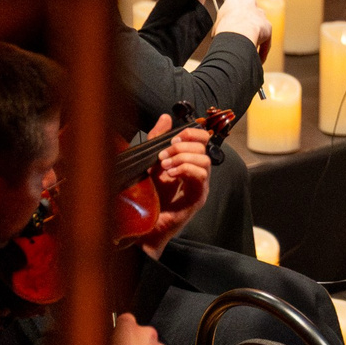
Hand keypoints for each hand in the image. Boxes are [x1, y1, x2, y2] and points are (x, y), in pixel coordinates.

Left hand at [140, 117, 210, 255]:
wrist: (141, 226)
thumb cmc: (147, 197)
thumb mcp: (150, 162)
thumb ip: (157, 140)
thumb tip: (166, 117)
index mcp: (188, 162)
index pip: (203, 140)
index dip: (193, 133)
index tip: (174, 136)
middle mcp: (197, 173)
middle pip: (204, 148)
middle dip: (182, 146)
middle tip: (163, 153)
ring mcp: (199, 186)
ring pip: (204, 161)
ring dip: (183, 157)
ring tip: (164, 165)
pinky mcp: (197, 198)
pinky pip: (200, 177)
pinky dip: (186, 170)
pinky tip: (170, 173)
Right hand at [210, 0, 273, 57]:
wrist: (237, 33)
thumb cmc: (223, 30)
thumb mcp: (217, 25)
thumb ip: (223, 25)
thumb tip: (221, 37)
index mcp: (234, 1)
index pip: (234, 7)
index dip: (232, 19)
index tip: (230, 27)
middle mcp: (249, 4)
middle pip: (248, 14)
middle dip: (246, 25)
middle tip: (240, 37)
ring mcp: (260, 14)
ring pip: (258, 26)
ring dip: (255, 37)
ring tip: (249, 49)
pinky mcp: (268, 26)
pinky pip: (265, 39)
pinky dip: (262, 49)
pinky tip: (257, 58)